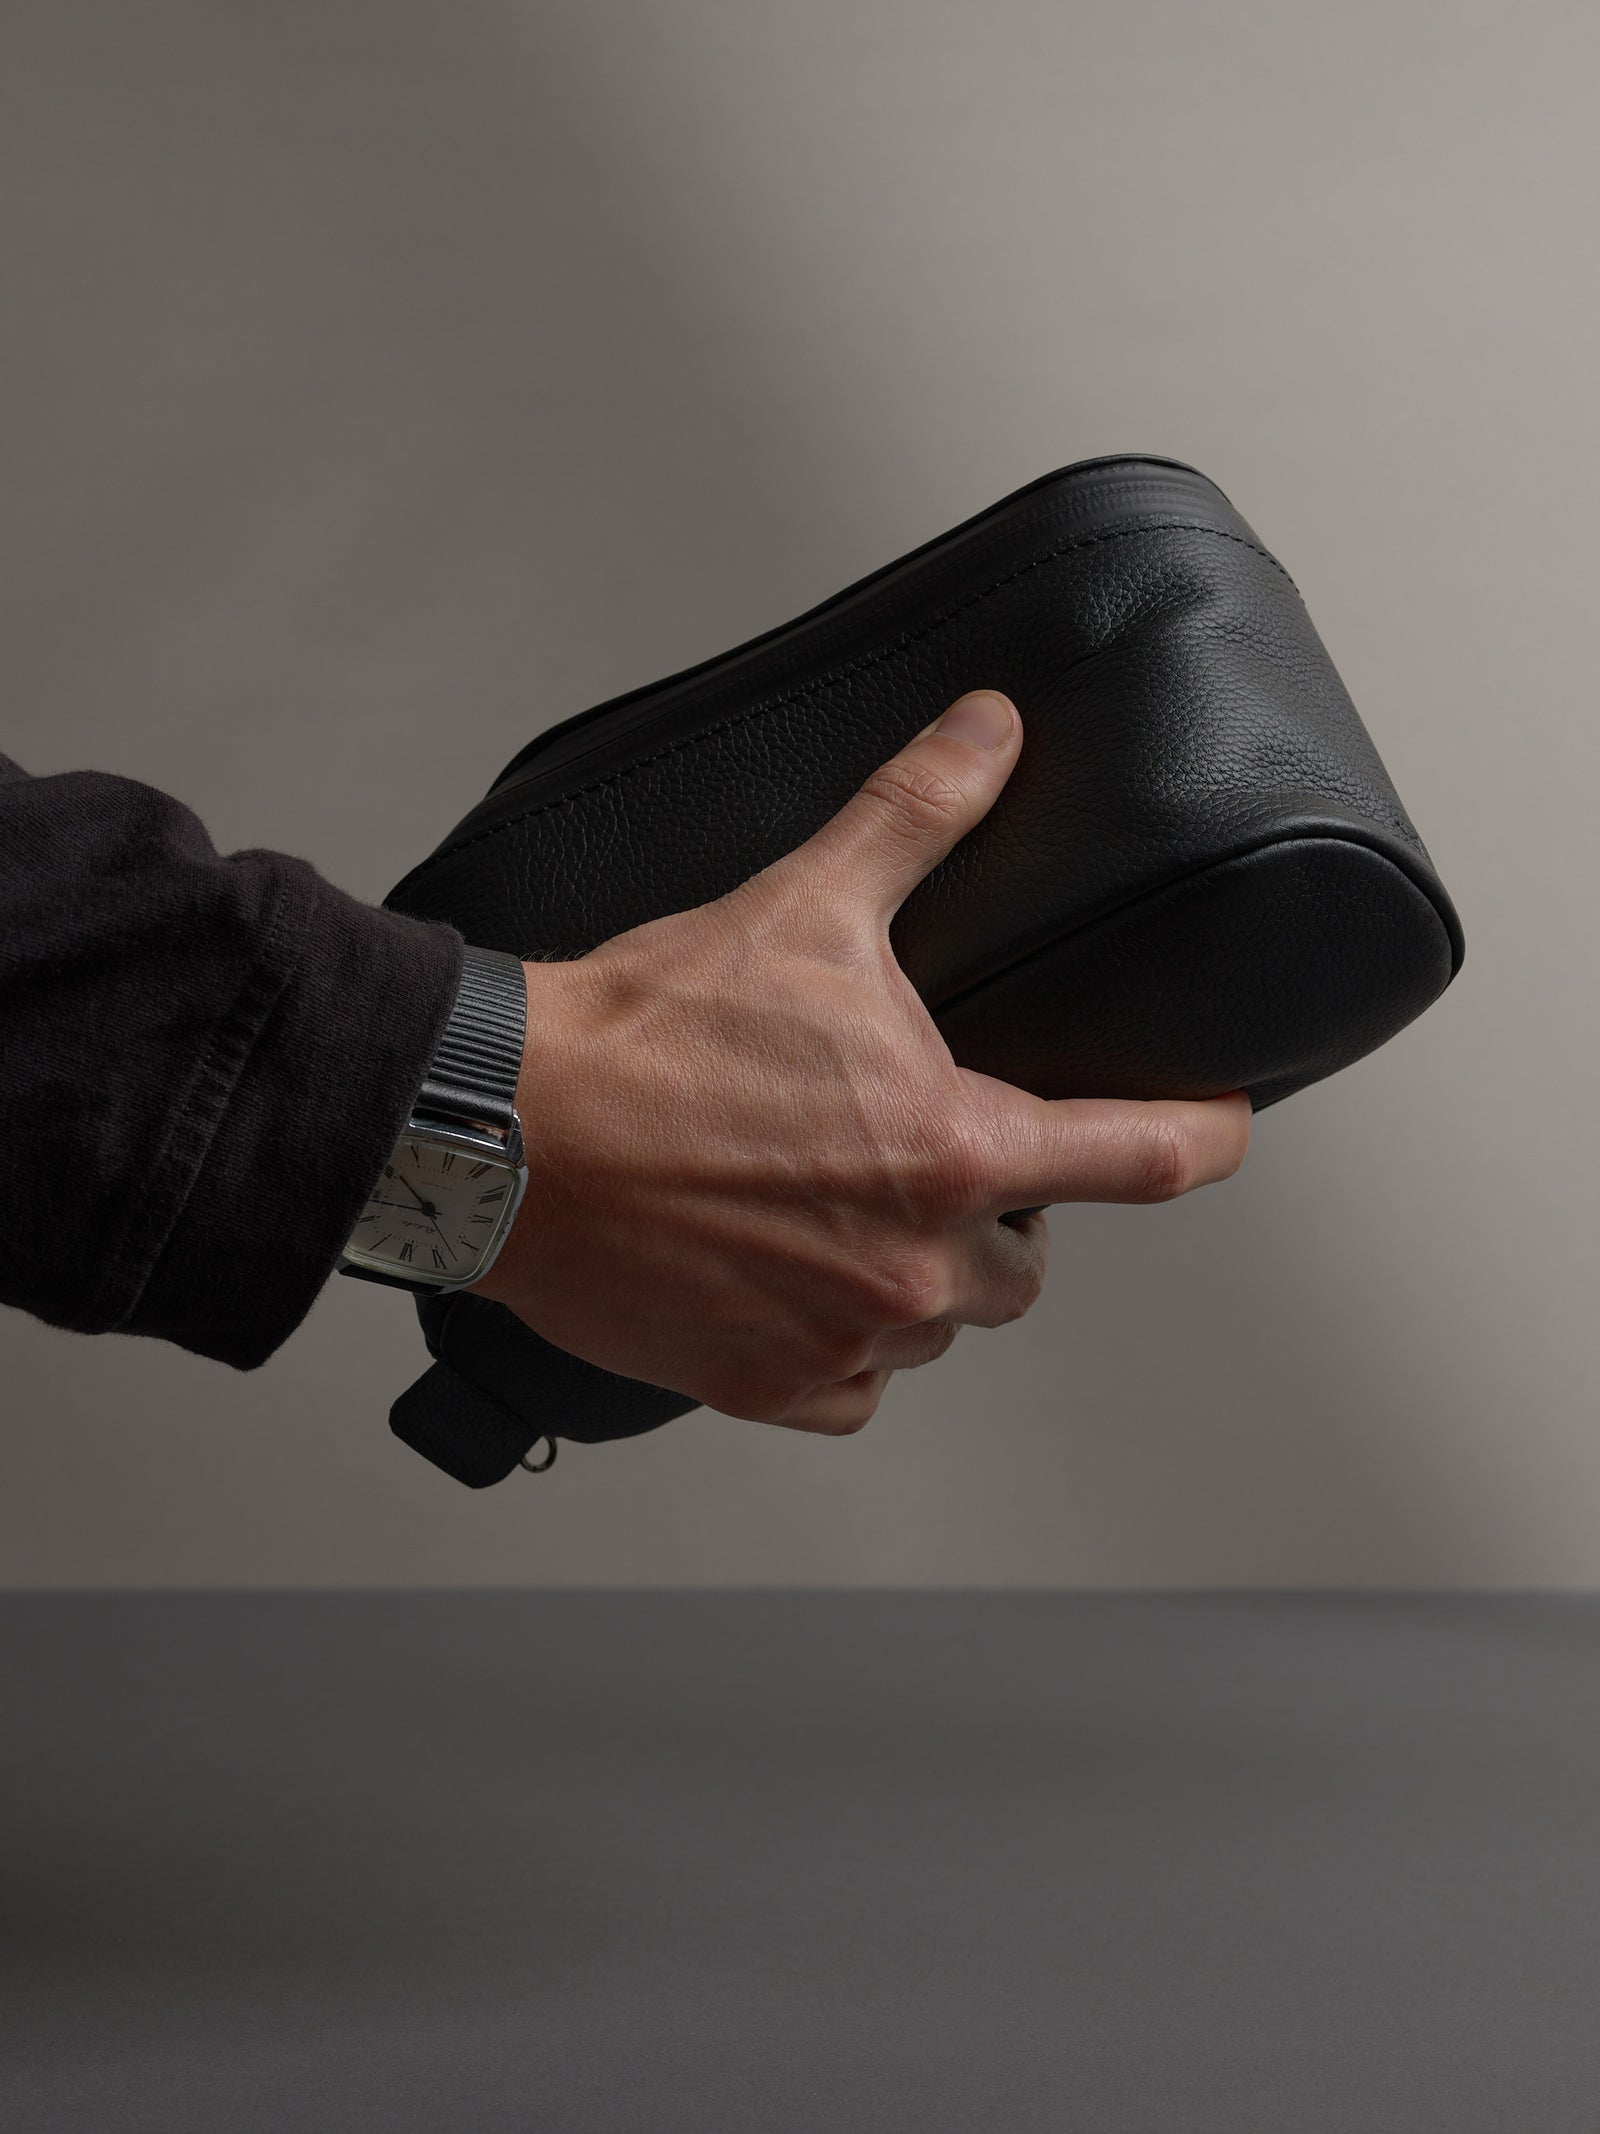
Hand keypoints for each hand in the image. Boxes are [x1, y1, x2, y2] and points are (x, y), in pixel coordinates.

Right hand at [474, 691, 1249, 1432]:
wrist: (505, 1130)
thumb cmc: (648, 1032)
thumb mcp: (805, 905)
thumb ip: (918, 816)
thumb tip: (991, 729)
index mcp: (954, 1149)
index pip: (1144, 1159)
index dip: (1207, 1136)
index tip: (1223, 1126)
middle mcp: (915, 1262)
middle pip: (1025, 1263)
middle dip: (998, 1211)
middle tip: (929, 1153)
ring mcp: (841, 1336)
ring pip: (938, 1328)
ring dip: (915, 1277)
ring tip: (844, 1209)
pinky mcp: (763, 1385)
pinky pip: (855, 1392)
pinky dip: (843, 1347)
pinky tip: (795, 1284)